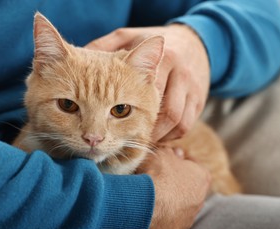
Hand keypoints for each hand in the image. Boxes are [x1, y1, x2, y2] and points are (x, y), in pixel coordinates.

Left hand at [85, 25, 209, 141]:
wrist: (194, 42)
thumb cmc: (153, 40)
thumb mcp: (130, 37)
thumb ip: (106, 46)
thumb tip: (79, 57)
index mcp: (166, 58)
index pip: (151, 90)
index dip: (134, 108)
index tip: (113, 119)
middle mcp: (182, 76)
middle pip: (170, 112)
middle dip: (148, 130)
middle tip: (127, 139)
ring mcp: (194, 90)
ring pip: (179, 122)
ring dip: (159, 136)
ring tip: (140, 141)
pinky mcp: (200, 101)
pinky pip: (186, 125)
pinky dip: (170, 135)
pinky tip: (154, 135)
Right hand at [137, 147, 210, 228]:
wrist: (146, 206)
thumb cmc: (157, 175)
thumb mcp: (162, 153)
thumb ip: (170, 152)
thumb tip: (173, 152)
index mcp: (202, 176)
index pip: (193, 164)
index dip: (179, 159)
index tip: (168, 158)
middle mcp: (200, 199)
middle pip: (187, 186)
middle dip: (174, 180)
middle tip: (157, 175)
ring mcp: (188, 218)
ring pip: (178, 205)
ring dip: (167, 200)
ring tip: (149, 193)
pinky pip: (168, 219)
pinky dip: (160, 214)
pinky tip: (147, 208)